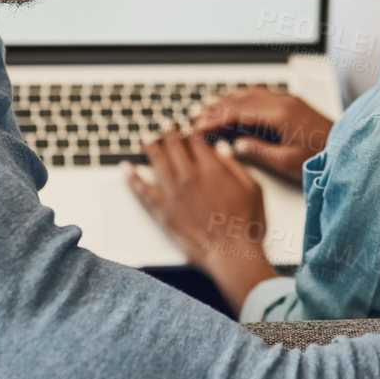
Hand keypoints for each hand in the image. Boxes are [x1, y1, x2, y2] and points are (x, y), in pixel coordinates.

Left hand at [124, 126, 278, 312]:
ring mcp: (173, 193)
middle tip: (166, 126)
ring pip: (157, 161)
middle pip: (174, 146)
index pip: (196, 140)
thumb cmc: (246, 224)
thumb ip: (235, 165)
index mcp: (212, 168)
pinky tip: (126, 169)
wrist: (231, 253)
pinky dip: (132, 178)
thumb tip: (222, 148)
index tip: (188, 127)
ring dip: (151, 146)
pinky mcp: (163, 211)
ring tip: (147, 137)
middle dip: (169, 133)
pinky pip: (142, 190)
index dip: (192, 131)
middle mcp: (189, 176)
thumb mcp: (253, 188)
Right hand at [189, 86, 333, 183]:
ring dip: (228, 100)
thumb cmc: (322, 158)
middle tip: (196, 115)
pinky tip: (236, 100)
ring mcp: (288, 100)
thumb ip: (260, 152)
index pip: (239, 113)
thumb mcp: (288, 162)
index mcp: (281, 115)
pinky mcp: (292, 103)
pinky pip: (262, 94)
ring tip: (208, 106)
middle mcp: (283, 102)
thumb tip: (237, 146)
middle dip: (217, 108)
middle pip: (242, 101)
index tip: (200, 125)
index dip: (216, 119)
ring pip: (251, 94)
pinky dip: (244, 97)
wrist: (347, 149)